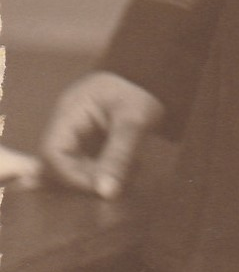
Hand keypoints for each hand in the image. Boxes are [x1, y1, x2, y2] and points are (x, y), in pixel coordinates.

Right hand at [41, 70, 163, 199]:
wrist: (153, 77)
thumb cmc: (142, 90)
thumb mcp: (134, 121)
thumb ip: (119, 156)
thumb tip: (105, 193)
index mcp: (70, 112)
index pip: (52, 152)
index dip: (69, 175)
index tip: (96, 188)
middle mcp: (67, 125)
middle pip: (58, 164)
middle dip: (83, 180)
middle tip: (112, 186)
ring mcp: (76, 134)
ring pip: (72, 168)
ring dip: (93, 179)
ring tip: (121, 179)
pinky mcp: (88, 143)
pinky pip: (86, 165)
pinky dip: (102, 174)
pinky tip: (125, 173)